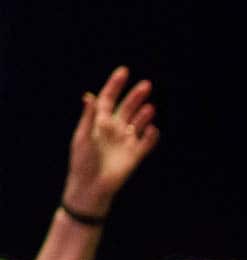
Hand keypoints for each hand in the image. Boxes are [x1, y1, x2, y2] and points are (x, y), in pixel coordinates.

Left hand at [62, 66, 160, 216]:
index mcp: (99, 122)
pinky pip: (146, 142)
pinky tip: (152, 129)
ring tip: (150, 107)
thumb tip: (90, 96)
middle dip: (136, 96)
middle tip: (146, 85)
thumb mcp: (82, 137)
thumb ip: (89, 117)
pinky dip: (151, 136)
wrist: (91, 187)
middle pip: (127, 107)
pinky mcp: (135, 155)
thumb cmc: (82, 162)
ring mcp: (126, 141)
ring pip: (138, 122)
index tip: (124, 72)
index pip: (109, 99)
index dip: (115, 85)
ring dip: (144, 114)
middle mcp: (114, 129)